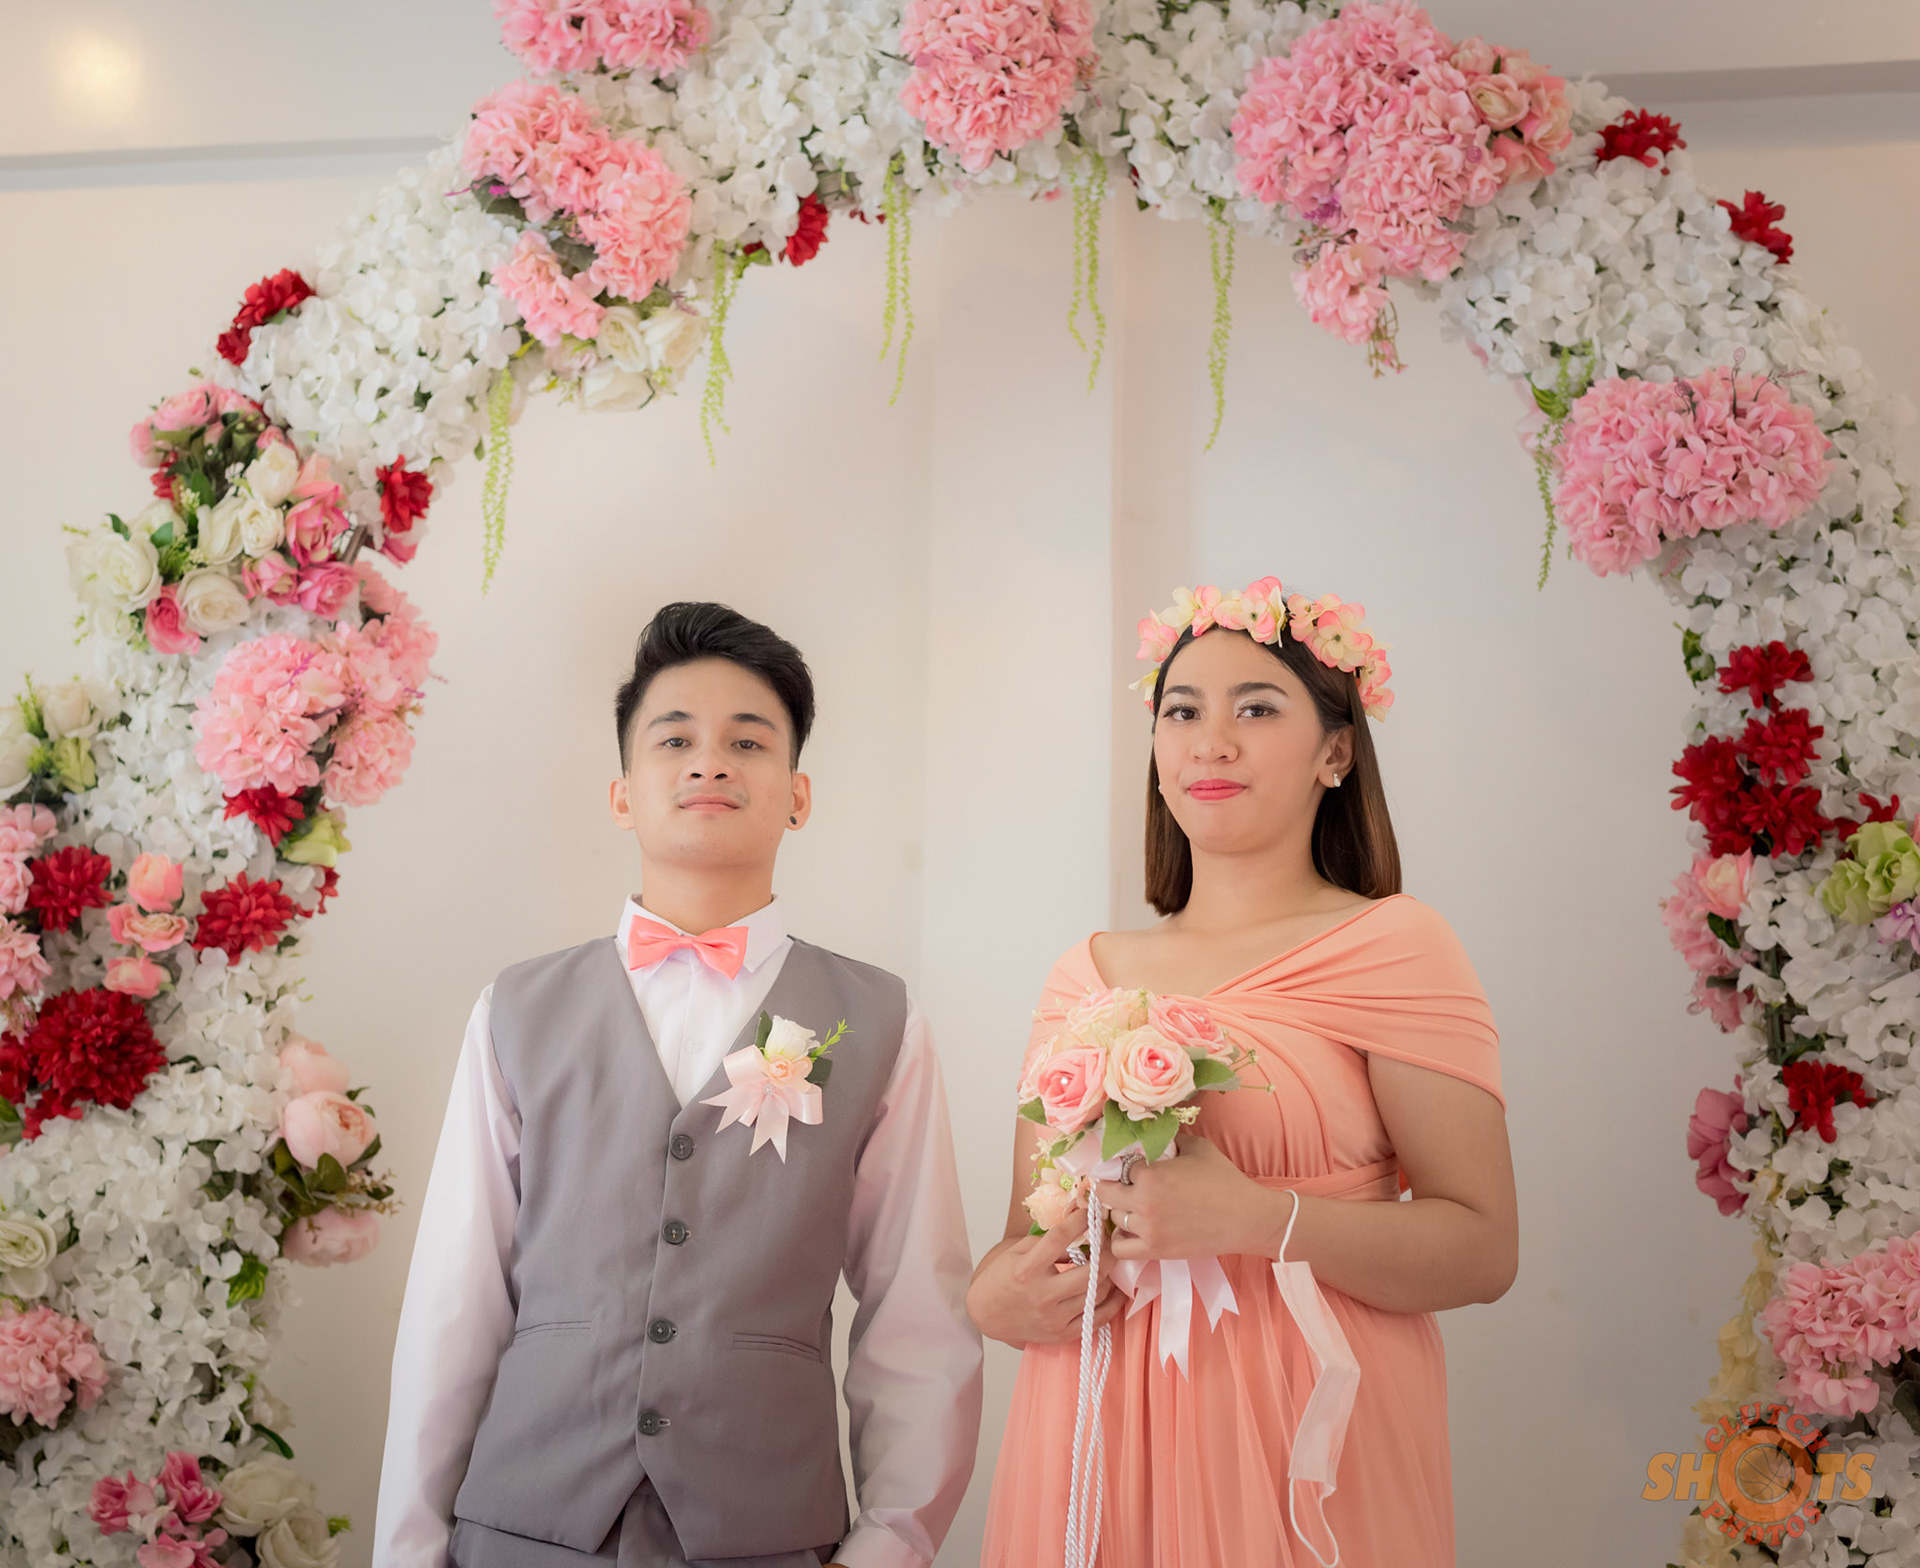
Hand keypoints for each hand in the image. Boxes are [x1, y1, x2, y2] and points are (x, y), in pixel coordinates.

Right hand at [966, 1205, 1121, 1348]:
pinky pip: (1098, 1318)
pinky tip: (1115, 1289)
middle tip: (1112, 1242)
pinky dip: (1112, 1302)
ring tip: (1111, 1263)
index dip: (1080, 1221)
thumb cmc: (1003, 1278)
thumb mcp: (1019, 1251)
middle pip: (1090, 1272)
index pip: (1060, 1238)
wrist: (988, 1315)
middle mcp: (1042, 1295)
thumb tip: (1084, 1236)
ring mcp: (1054, 1318)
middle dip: (1108, 1252)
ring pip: (1097, 1293)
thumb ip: (1049, 1244)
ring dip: (1110, 1275)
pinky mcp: (1062, 1334)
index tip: (1092, 1211)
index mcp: (1026, 1270)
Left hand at [1095, 1135, 1288, 1261]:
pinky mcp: (1155, 1250)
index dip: (1124, 1164)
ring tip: (1133, 1206)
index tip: (1130, 1165)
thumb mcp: (1197, 1148)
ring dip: (1120, 1210)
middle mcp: (1143, 1202)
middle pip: (1105, 1192)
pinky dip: (1120, 1239)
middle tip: (1123, 1185)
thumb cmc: (1224, 1180)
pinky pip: (1119, 1248)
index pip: (1118, 1165)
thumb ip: (1171, 1142)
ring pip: (1112, 1218)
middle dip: (1112, 1185)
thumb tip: (1155, 1140)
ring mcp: (1147, 1229)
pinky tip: (1132, 1230)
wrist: (1246, 1218)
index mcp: (1150, 1174)